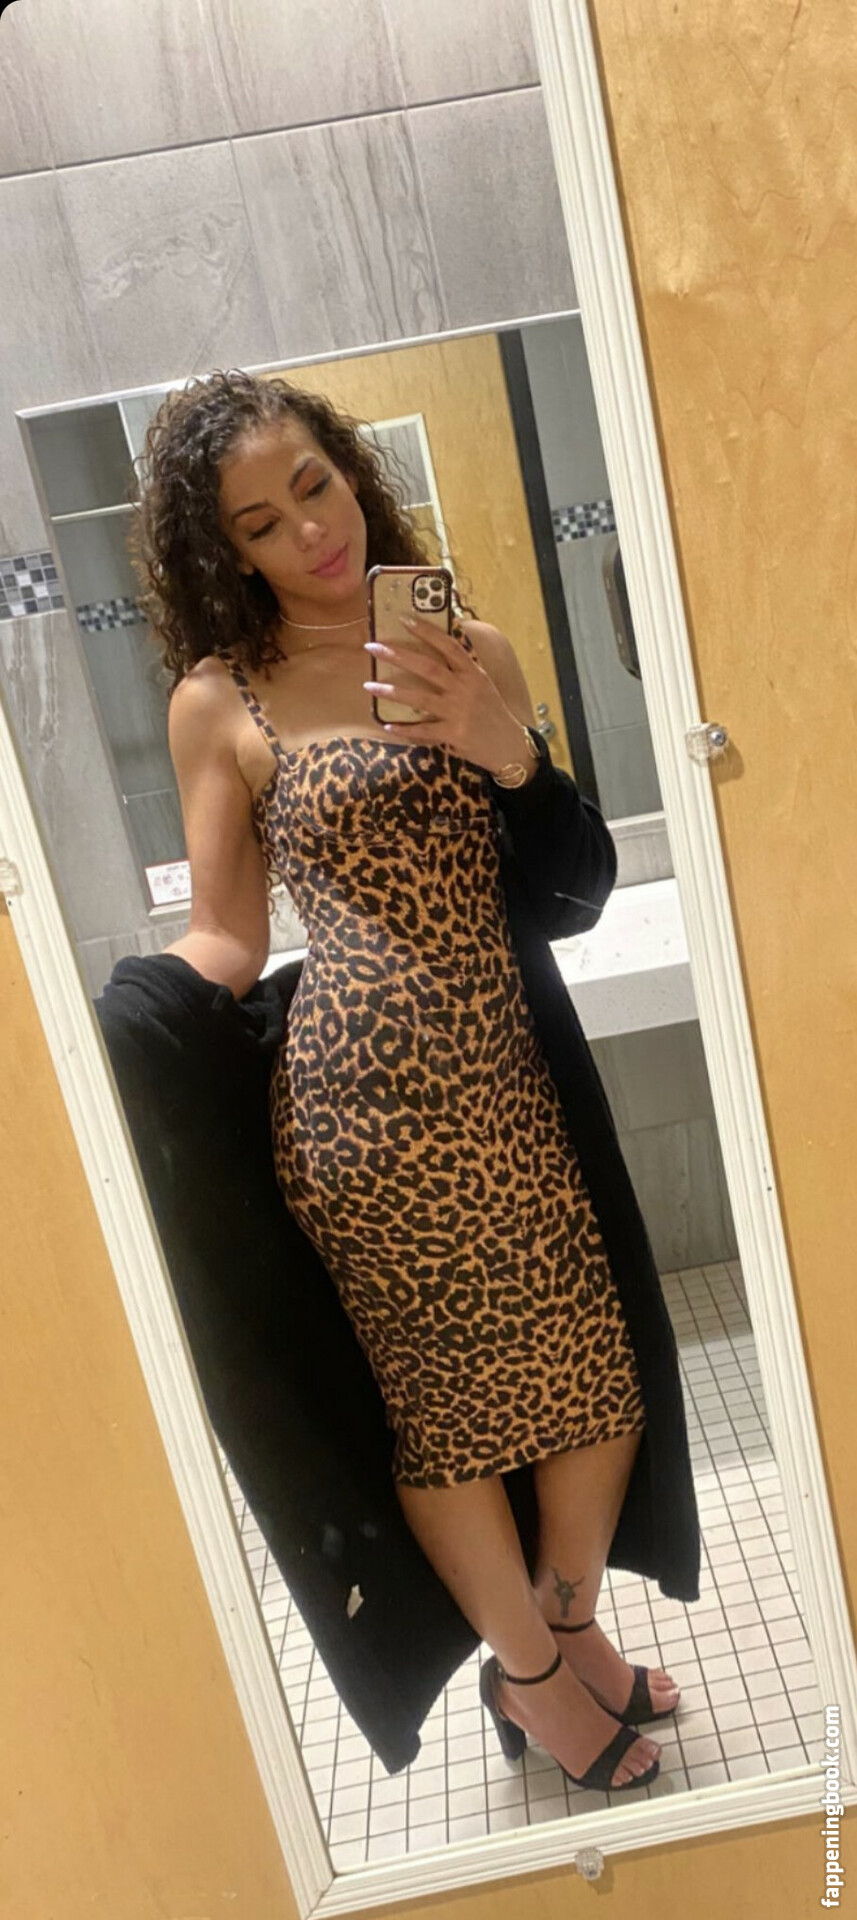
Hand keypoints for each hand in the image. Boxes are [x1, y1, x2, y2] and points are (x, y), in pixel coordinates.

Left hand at [362, 612, 532, 778]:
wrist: (510, 745)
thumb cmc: (493, 712)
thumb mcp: (483, 684)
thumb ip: (462, 669)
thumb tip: (438, 649)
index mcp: (473, 673)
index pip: (448, 645)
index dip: (426, 631)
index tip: (404, 618)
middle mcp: (465, 689)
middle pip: (427, 667)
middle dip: (398, 655)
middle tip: (373, 647)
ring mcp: (458, 712)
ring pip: (419, 698)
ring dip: (392, 691)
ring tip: (369, 686)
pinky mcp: (453, 734)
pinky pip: (423, 730)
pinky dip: (404, 729)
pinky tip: (388, 726)